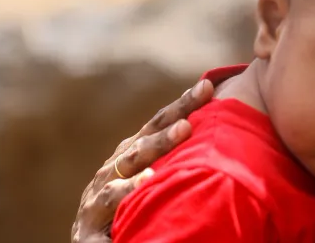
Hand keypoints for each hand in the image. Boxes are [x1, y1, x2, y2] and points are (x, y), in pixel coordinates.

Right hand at [70, 78, 214, 242]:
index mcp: (129, 155)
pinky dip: (112, 227)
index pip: (157, 125)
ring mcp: (95, 203)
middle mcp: (110, 172)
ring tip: (151, 178)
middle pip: (137, 152)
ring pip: (113, 191)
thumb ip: (175, 157)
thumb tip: (225, 128)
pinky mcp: (88, 236)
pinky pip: (101, 232)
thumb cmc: (130, 203)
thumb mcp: (150, 175)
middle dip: (160, 139)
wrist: (91, 240)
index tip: (207, 87)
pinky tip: (126, 220)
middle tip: (185, 126)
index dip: (181, 106)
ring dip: (132, 184)